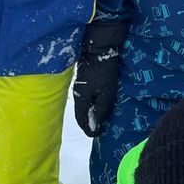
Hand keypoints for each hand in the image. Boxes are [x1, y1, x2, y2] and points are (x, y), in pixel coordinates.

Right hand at [72, 20, 127, 136]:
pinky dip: (90, 103)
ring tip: (98, 118)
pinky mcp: (84, 80)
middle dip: (87, 122)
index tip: (95, 135)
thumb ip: (101, 109)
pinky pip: (86, 96)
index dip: (88, 128)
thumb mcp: (106, 92)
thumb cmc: (103, 70)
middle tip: (96, 129)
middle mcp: (77, 94)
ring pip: (83, 104)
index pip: (81, 119)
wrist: (99, 48)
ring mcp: (80, 86)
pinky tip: (97, 103)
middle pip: (81, 112)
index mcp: (81, 99)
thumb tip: (96, 124)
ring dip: (89, 112)